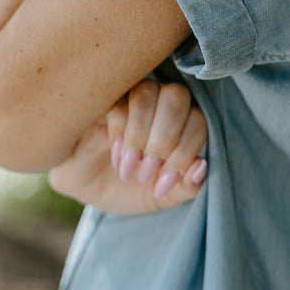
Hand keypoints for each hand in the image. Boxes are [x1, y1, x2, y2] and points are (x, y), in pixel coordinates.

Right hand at [48, 80, 207, 214]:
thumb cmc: (130, 188)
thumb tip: (201, 166)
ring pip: (147, 92)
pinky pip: (117, 101)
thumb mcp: (161, 197)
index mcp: (182, 124)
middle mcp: (161, 104)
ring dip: (140, 133)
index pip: (197, 122)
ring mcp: (131, 98)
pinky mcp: (104, 100)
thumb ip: (187, 187)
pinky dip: (119, 131)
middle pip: (177, 96)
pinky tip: (116, 156)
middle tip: (146, 171)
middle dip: (164, 139)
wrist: (88, 190)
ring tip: (128, 167)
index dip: (184, 153)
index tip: (162, 185)